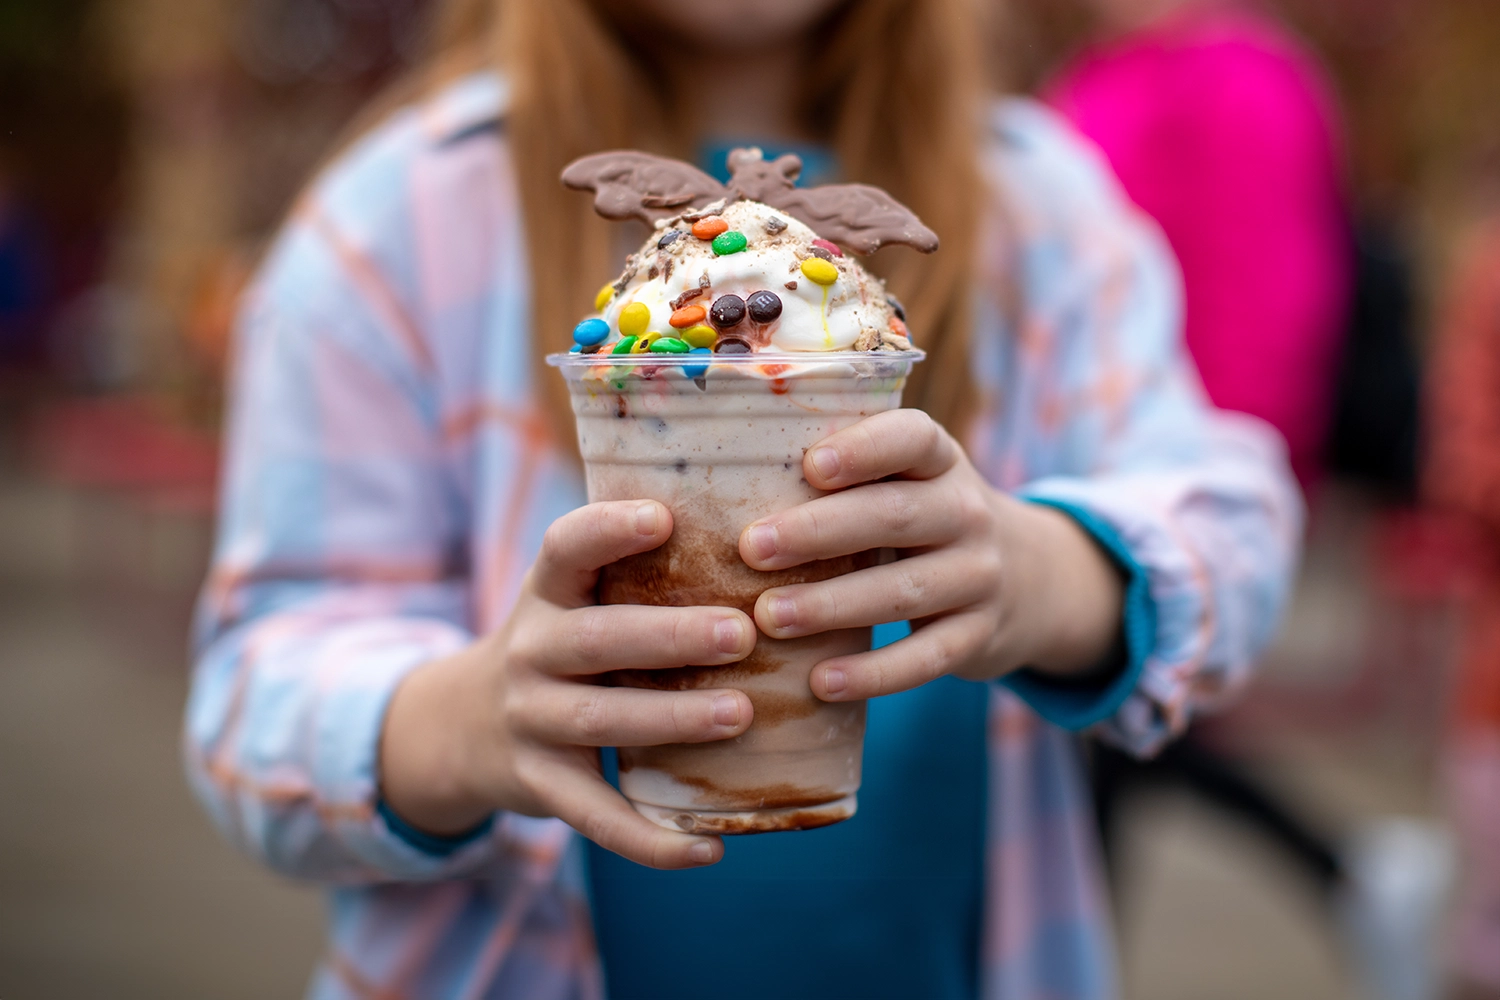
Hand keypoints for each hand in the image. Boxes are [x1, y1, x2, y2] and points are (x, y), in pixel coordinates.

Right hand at [379, 500, 757, 868]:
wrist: (464, 726)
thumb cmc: (559, 645)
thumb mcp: (571, 599)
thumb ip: (631, 570)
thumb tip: (759, 533)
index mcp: (546, 594)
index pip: (565, 548)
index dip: (607, 530)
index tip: (662, 516)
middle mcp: (530, 652)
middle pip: (596, 640)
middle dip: (670, 636)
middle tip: (743, 633)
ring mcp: (531, 721)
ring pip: (601, 720)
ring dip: (672, 719)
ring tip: (740, 714)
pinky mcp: (542, 785)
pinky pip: (597, 816)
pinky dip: (651, 840)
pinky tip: (709, 847)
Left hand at [738, 409, 1124, 701]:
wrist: (1030, 579)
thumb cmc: (924, 520)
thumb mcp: (908, 481)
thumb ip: (847, 474)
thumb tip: (725, 472)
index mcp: (940, 461)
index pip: (912, 439)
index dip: (864, 450)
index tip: (810, 466)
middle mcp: (967, 511)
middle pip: (895, 516)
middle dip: (820, 532)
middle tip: (752, 548)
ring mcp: (979, 576)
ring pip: (903, 590)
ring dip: (832, 606)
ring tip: (770, 618)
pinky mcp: (980, 636)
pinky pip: (926, 658)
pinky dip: (874, 673)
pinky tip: (822, 682)